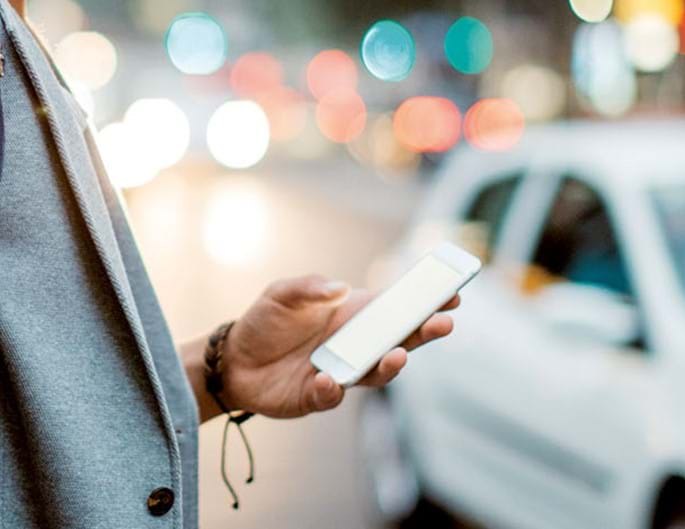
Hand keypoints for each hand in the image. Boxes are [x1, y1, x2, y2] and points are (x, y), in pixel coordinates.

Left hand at [214, 275, 458, 419]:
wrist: (232, 360)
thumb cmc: (264, 322)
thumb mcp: (282, 293)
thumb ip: (310, 287)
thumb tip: (339, 288)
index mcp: (352, 316)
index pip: (395, 309)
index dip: (424, 302)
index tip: (452, 292)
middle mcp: (354, 345)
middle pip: (399, 341)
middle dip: (423, 333)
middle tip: (443, 323)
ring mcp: (340, 373)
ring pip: (375, 374)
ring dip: (390, 366)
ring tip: (397, 355)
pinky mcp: (318, 397)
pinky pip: (332, 397)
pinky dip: (332, 390)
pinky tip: (326, 380)